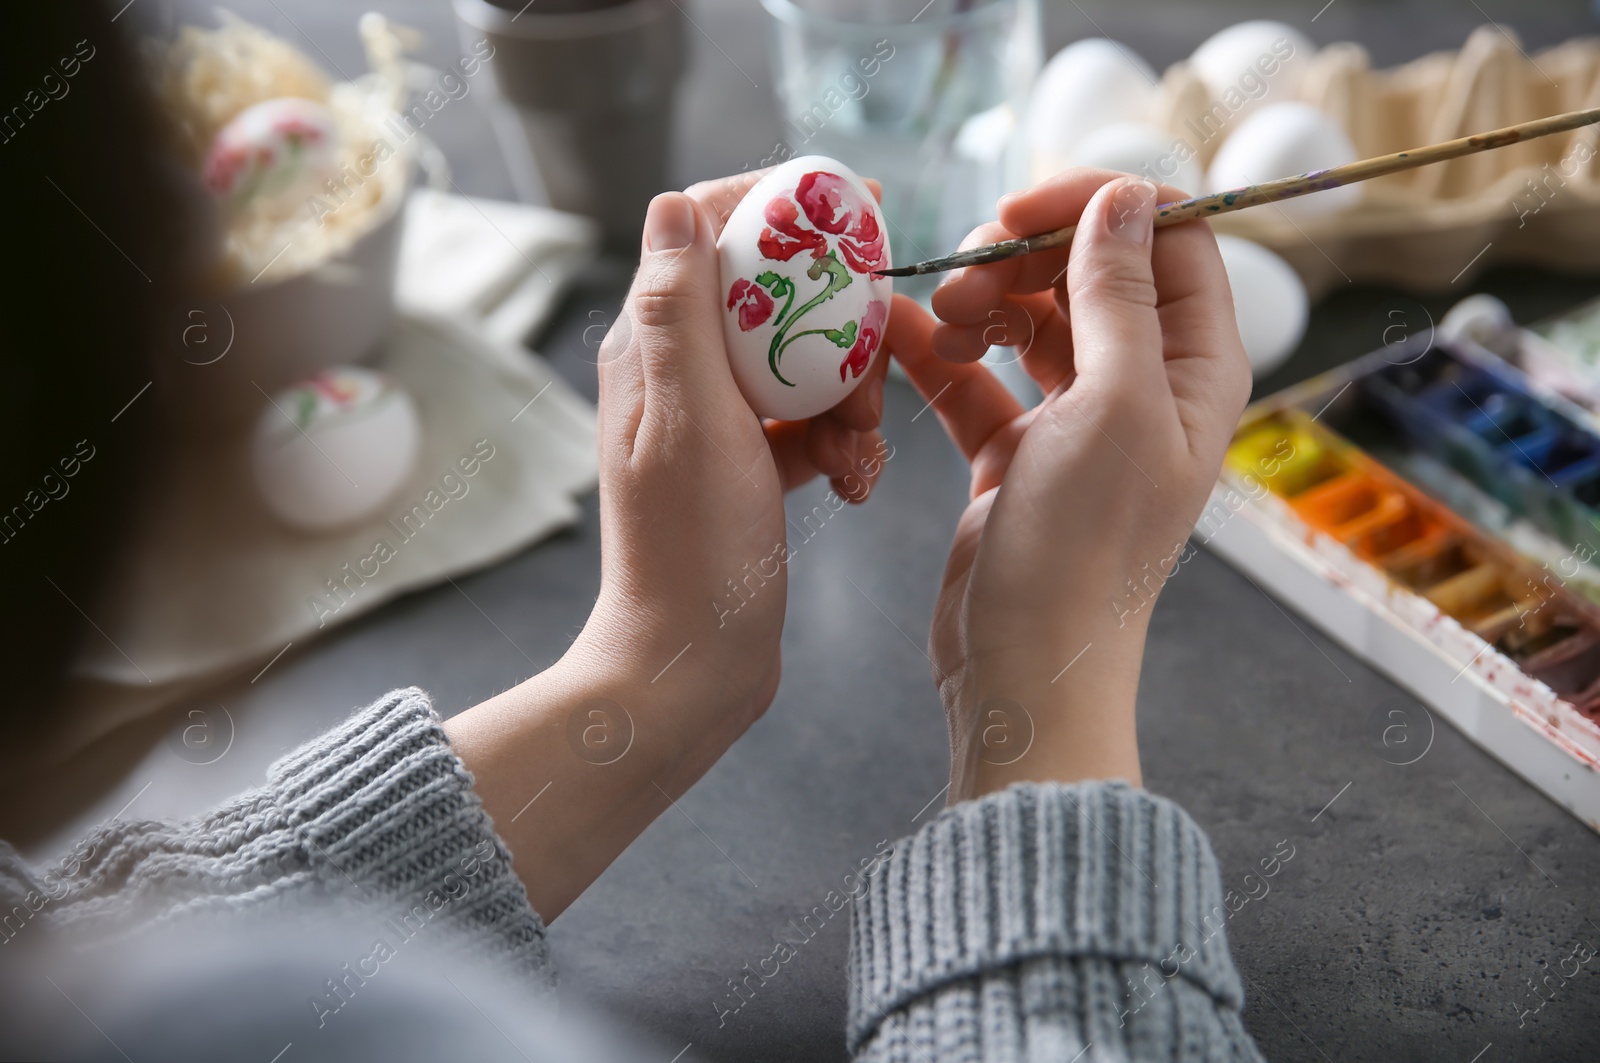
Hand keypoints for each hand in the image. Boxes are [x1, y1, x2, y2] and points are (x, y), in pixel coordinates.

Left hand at [445, 174, 891, 918]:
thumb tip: (671, 202)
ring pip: (804, 362)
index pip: (711, 232)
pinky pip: (809, 425)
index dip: (784, 211)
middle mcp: (677, 373)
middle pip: (775, 297)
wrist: (693, 666)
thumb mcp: (693, 417)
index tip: (858, 217)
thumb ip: (681, 310)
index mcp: (650, 347)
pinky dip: (840, 447)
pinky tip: (854, 487)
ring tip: (862, 455)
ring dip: (850, 400)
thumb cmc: (692, 548)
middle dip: (838, 333)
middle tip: (868, 394)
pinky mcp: (746, 466)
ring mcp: (714, 422)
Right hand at [888, 170, 1250, 803]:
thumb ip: (1120, 294)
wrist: (1023, 667)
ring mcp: (1077, 419)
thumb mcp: (1114, 405)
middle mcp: (1143, 385)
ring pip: (1028, 317)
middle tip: (962, 280)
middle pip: (1087, 271)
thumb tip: (1127, 196)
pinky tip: (896, 342)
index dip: (1097, 206)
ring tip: (937, 325)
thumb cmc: (1084, 547)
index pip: (1168, 239)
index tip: (1019, 209)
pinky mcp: (1015, 451)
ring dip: (978, 304)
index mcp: (1194, 368)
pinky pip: (976, 376)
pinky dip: (939, 354)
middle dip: (1021, 259)